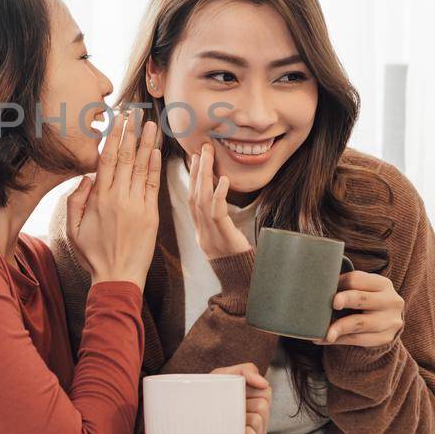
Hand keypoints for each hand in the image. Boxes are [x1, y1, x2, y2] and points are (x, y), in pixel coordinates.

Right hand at [66, 108, 162, 288]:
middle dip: (130, 133)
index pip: (107, 160)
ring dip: (147, 144)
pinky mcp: (151, 215)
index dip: (113, 137)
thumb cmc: (93, 254)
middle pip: (125, 158)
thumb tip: (86, 178)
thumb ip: (75, 201)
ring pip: (142, 168)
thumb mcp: (72, 229)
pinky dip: (155, 167)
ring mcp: (137, 205)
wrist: (117, 277)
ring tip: (151, 125)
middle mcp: (119, 198)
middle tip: (135, 113)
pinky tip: (156, 151)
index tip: (118, 120)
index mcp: (99, 199)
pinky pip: (153, 185)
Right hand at [188, 142, 253, 259]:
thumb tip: (224, 205)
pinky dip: (219, 194)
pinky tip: (222, 179)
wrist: (241, 284)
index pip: (192, 201)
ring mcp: (210, 234)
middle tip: (199, 149)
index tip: (195, 159)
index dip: (192, 179)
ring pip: (202, 200)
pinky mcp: (223, 236)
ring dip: (204, 175)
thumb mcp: (226, 242)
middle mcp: (202, 232)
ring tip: (207, 154)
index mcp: (202, 233)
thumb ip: (222, 225)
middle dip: (196, 171)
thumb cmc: (238, 264)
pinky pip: (217, 212)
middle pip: (194, 196)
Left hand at [211, 362, 270, 433]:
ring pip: (258, 419)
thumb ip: (245, 370)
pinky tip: (230, 433)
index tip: (231, 392)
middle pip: (263, 404)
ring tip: (224, 421)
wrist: (184, 420)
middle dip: (242, 402)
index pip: (265, 390)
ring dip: (238, 418)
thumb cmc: (205, 397)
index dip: (248, 388)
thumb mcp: (222, 376)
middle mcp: (259, 420)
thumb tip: (263, 383)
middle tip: (226, 408)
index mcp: (256, 402)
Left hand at [314, 271, 404, 347]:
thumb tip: (319, 286)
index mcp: (383, 284)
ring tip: (324, 332)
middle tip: (333, 303)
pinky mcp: (384, 338)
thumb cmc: (366, 300)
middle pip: (362, 298)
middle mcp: (390, 301)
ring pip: (359, 323)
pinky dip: (339, 339)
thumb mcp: (363, 288)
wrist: (387, 321)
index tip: (324, 286)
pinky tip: (325, 338)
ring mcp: (390, 321)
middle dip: (346, 299)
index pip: (356, 279)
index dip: (338, 282)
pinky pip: (358, 340)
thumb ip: (346, 286)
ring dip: (339, 327)